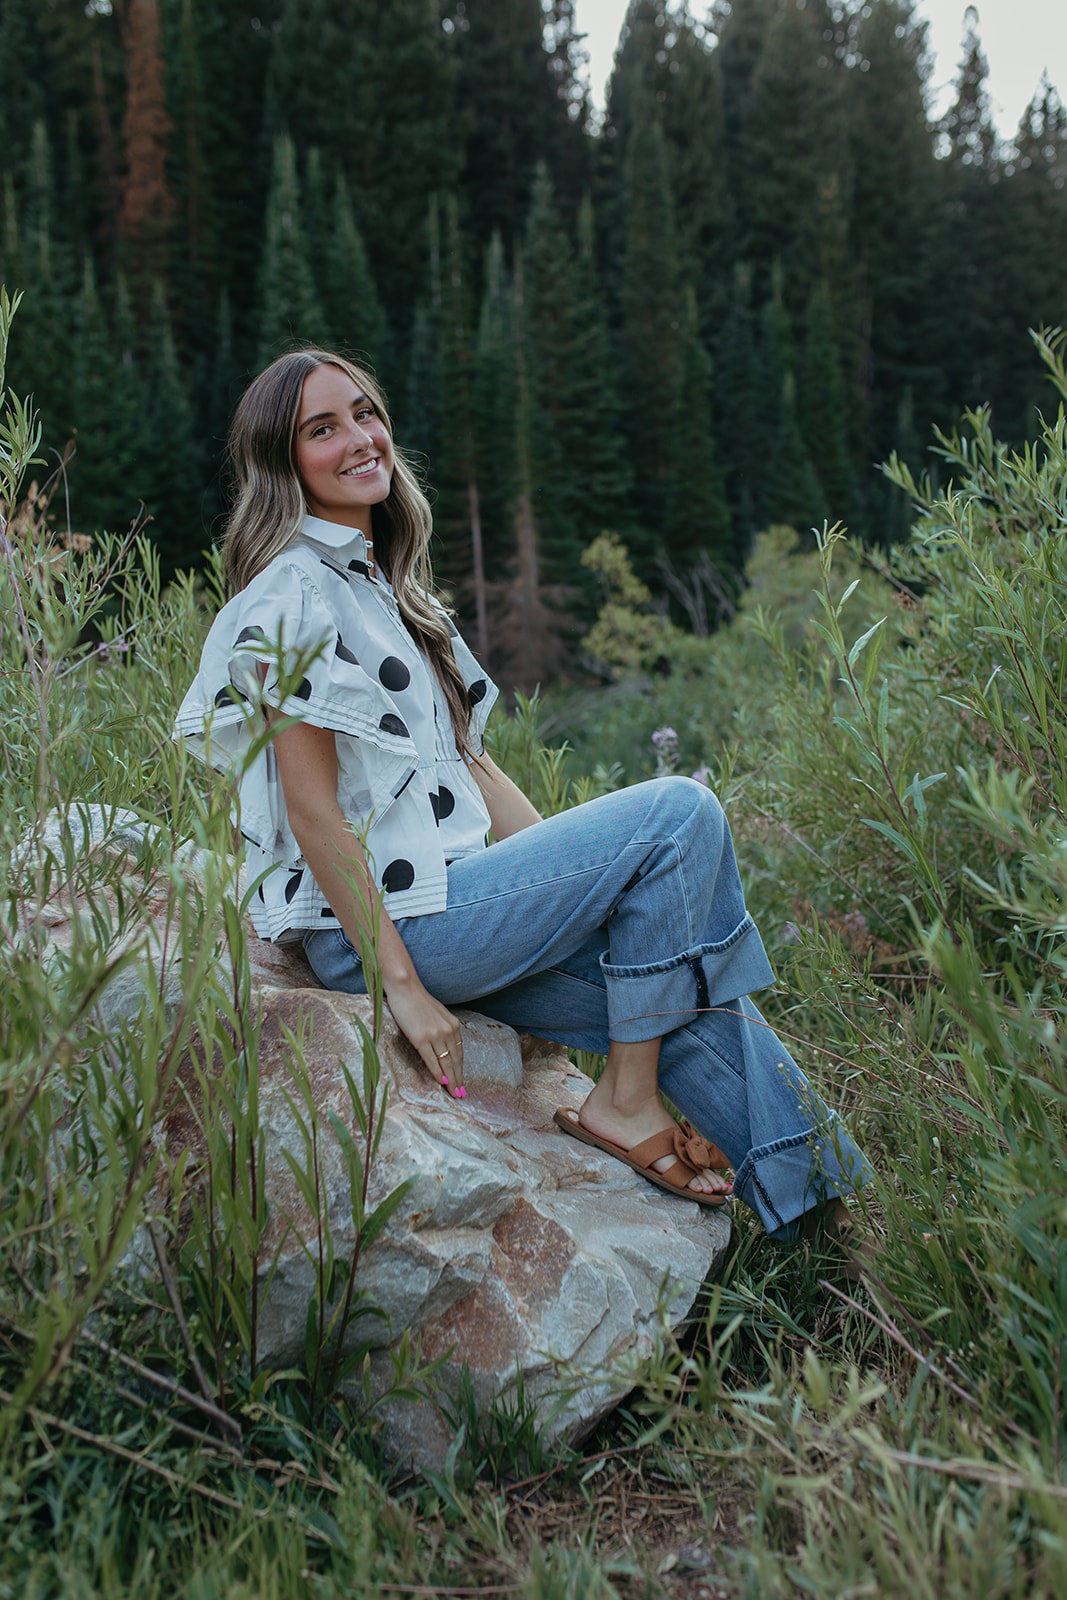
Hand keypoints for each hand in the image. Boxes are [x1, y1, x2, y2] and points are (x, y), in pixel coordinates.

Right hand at [383, 972, 464, 1096]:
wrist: (405, 989)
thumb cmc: (418, 1001)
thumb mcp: (437, 1015)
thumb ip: (443, 1029)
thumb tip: (445, 1046)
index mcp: (453, 1025)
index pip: (459, 1052)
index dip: (461, 1069)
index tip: (462, 1082)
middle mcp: (447, 1030)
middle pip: (455, 1060)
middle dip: (458, 1078)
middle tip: (461, 1094)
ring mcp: (435, 1034)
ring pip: (446, 1062)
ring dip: (450, 1079)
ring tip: (454, 1092)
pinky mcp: (421, 1038)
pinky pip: (431, 1059)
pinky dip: (437, 1072)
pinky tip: (442, 1081)